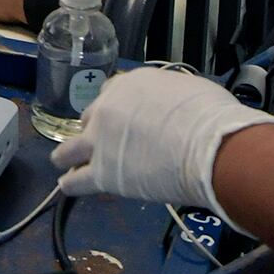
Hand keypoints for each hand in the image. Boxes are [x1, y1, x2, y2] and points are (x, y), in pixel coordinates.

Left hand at [50, 67, 273, 225]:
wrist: (208, 146)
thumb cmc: (208, 115)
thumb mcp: (187, 89)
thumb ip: (168, 98)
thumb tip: (175, 107)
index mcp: (128, 85)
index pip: (110, 94)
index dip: (114, 109)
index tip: (119, 119)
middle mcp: (107, 108)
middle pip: (90, 119)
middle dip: (95, 130)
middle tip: (103, 143)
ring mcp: (100, 141)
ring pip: (71, 149)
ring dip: (68, 155)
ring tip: (65, 163)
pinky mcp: (102, 173)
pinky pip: (77, 181)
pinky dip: (71, 185)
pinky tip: (67, 187)